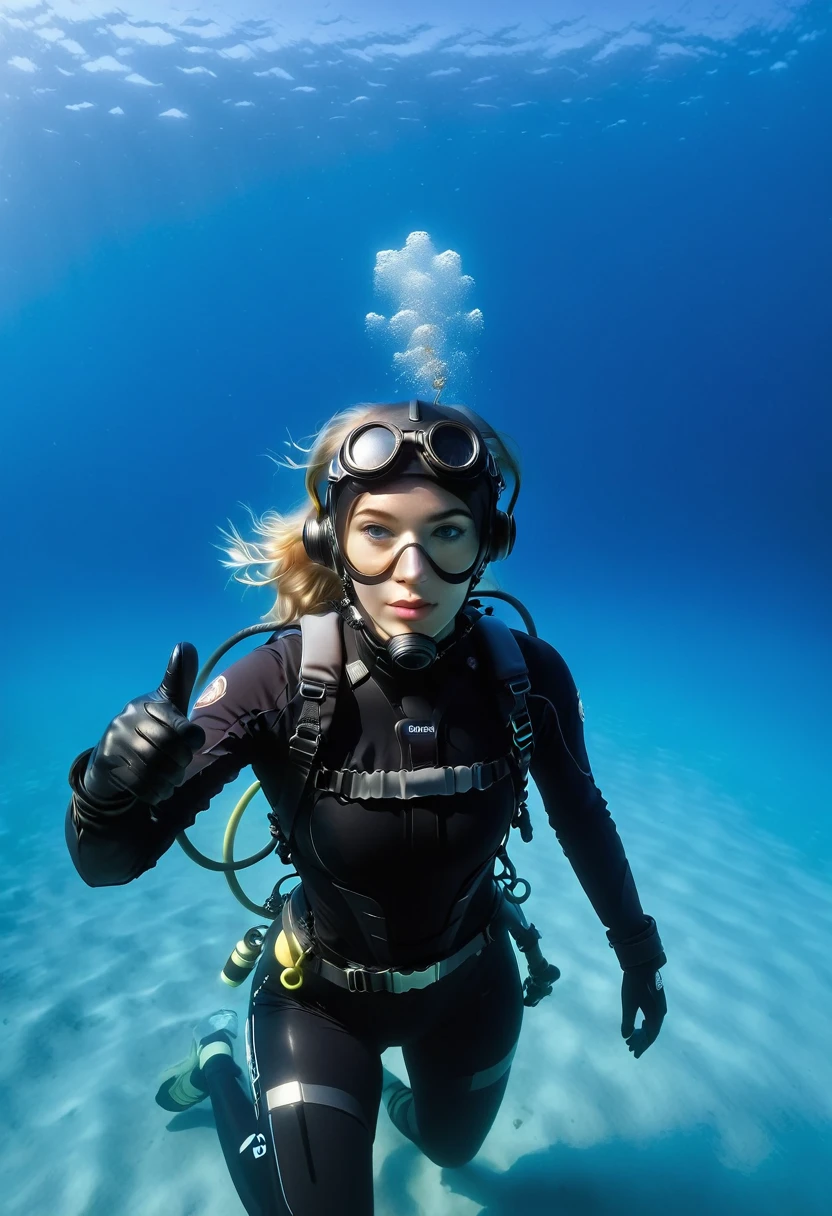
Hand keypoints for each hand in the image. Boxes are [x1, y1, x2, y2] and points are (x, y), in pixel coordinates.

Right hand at [82, 643, 205, 809]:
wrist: (108, 761)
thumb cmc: (148, 730)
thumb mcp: (166, 706)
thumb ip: (179, 680)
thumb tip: (186, 644)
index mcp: (145, 705)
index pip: (175, 723)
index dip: (190, 736)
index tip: (196, 742)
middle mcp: (127, 720)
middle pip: (166, 747)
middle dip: (180, 762)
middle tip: (182, 767)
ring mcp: (115, 743)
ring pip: (153, 767)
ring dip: (169, 779)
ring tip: (174, 781)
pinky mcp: (107, 765)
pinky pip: (138, 783)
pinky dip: (155, 791)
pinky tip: (160, 791)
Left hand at [621, 961, 665, 1057]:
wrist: (642, 964)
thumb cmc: (634, 985)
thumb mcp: (628, 1004)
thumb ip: (628, 1022)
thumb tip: (626, 1036)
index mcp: (656, 1016)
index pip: (650, 1036)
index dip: (642, 1046)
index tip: (633, 1053)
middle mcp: (661, 1012)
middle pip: (651, 1032)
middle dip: (641, 1041)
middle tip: (630, 1048)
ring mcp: (659, 1006)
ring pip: (652, 1024)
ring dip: (642, 1033)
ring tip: (632, 1038)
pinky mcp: (656, 1000)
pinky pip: (652, 1017)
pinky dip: (645, 1024)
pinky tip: (641, 1024)